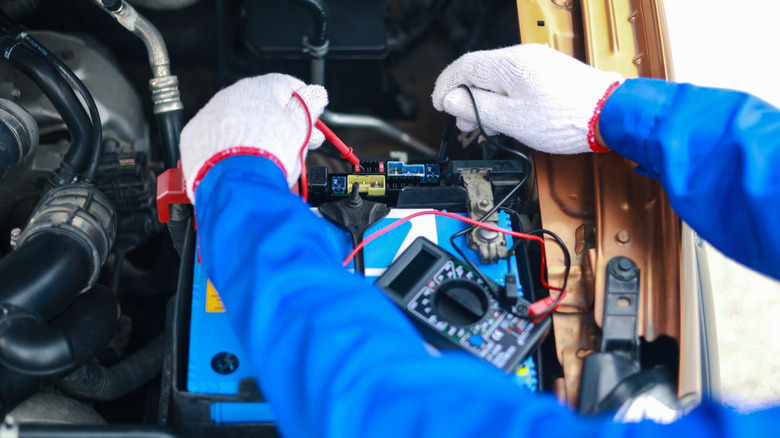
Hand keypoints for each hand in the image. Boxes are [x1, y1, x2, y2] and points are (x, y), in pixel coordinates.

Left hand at [180, 73, 327, 202]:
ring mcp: (210, 115)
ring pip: (237, 119)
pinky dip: (229, 145)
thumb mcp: (300, 130)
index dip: (303, 101)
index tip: (311, 117)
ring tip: (268, 157)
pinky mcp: (194, 136)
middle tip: (296, 143)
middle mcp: (231, 95)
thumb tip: (316, 94)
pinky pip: (217, 135)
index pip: (287, 85)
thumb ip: (308, 108)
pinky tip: (242, 161)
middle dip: (280, 121)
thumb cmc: (269, 156)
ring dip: (254, 132)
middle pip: (261, 104)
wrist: (236, 184)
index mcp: (259, 88)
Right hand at [431, 44, 621, 153]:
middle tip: (466, 123)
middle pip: (479, 72)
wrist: (610, 115)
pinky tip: (508, 117)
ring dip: (485, 100)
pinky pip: (515, 81)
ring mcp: (537, 63)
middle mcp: (522, 57)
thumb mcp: (511, 119)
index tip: (439, 105)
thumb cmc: (567, 118)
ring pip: (497, 78)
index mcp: (509, 64)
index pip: (463, 67)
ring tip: (488, 124)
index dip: (445, 87)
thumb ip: (476, 108)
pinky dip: (504, 98)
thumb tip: (452, 101)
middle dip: (466, 98)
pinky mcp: (549, 73)